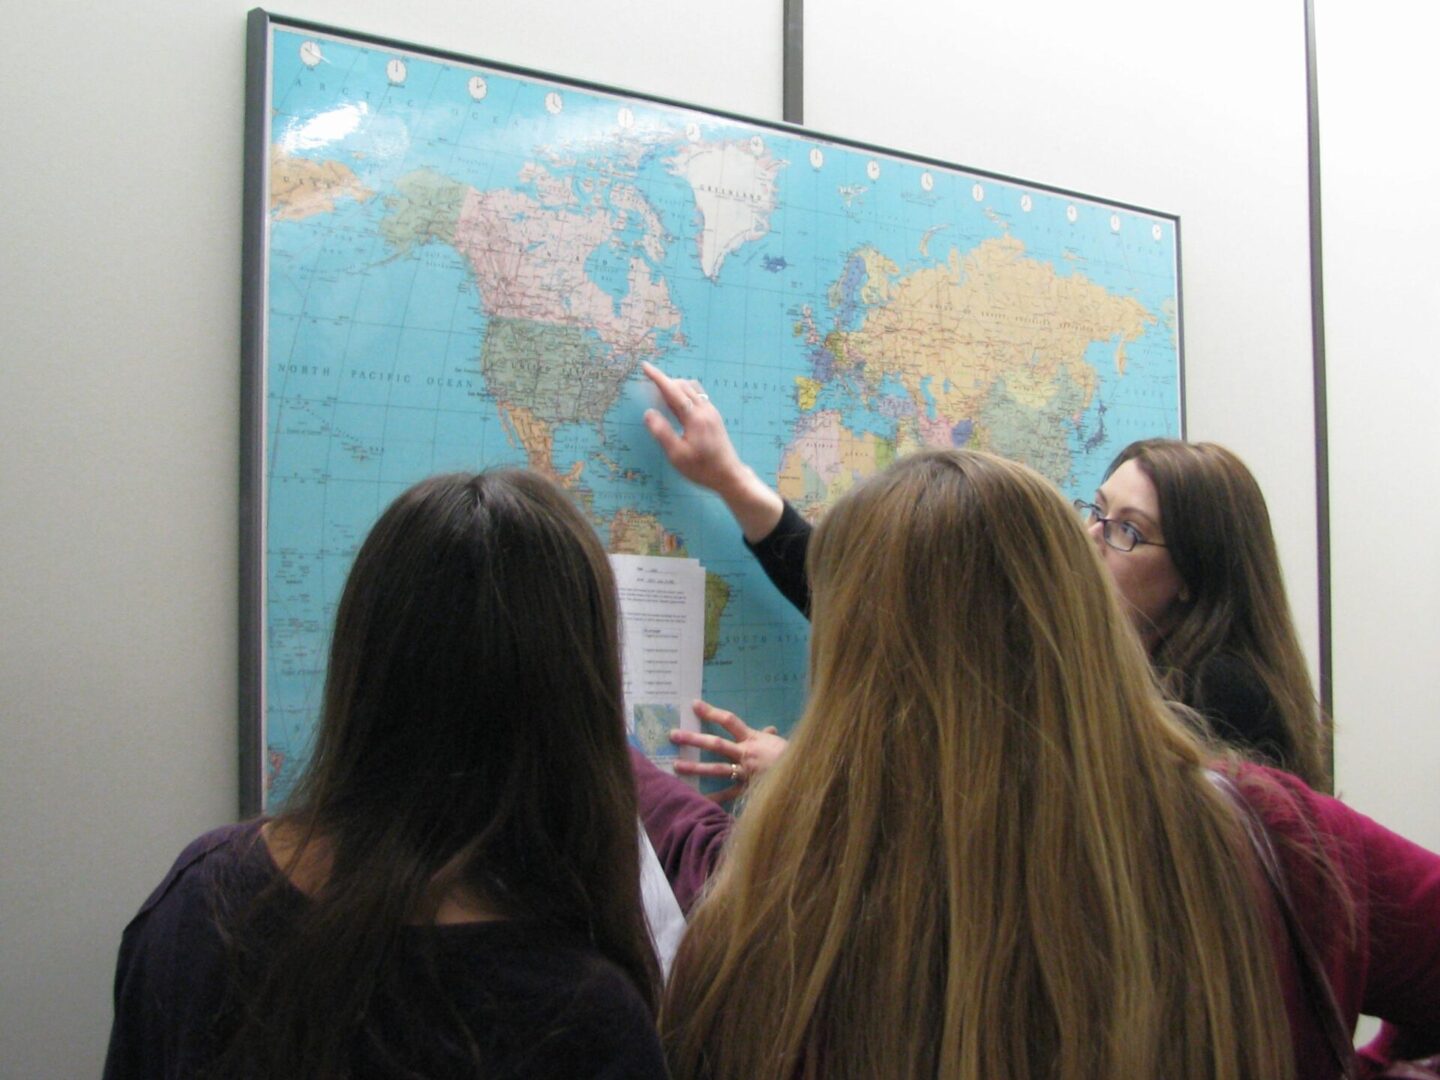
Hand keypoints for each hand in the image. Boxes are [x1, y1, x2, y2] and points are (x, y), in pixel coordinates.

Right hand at [640, 362, 749, 493]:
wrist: (729, 475)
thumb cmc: (701, 469)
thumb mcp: (677, 455)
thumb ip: (662, 433)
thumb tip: (648, 413)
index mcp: (694, 417)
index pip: (672, 391)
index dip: (657, 378)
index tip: (645, 366)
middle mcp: (704, 410)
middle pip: (682, 386)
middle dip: (664, 382)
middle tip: (648, 388)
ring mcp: (711, 412)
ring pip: (692, 388)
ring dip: (676, 387)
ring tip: (662, 396)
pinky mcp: (715, 417)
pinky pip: (698, 396)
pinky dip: (685, 393)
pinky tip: (678, 406)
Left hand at [671, 698, 788, 803]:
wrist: (802, 777)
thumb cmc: (791, 757)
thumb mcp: (779, 743)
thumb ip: (768, 737)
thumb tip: (770, 729)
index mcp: (752, 738)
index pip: (729, 721)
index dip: (711, 712)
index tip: (694, 704)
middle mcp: (745, 753)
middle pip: (715, 744)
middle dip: (694, 739)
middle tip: (674, 735)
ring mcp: (744, 773)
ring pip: (716, 769)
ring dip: (695, 768)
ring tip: (676, 766)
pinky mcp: (746, 790)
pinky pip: (726, 795)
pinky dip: (713, 798)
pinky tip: (697, 800)